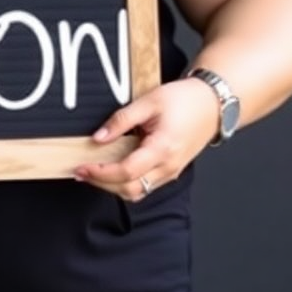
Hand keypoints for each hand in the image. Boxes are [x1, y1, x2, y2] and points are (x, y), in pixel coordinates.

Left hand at [74, 77, 219, 200]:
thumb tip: (98, 138)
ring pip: (138, 192)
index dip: (100, 173)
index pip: (126, 172)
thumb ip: (121, 120)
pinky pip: (146, 185)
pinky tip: (112, 168)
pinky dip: (126, 182)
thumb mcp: (148, 102)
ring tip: (92, 171)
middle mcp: (168, 167)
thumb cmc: (184, 100)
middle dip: (102, 184)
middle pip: (130, 189)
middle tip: (80, 171)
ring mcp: (171, 172)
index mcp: (162, 149)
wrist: (212, 104)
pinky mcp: (171, 171)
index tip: (81, 167)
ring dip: (113, 186)